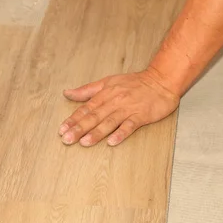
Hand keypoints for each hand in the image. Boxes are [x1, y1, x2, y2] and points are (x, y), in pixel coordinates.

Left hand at [59, 69, 179, 146]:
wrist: (161, 81)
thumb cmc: (135, 82)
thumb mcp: (108, 81)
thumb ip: (87, 90)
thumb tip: (67, 93)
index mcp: (106, 94)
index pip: (86, 108)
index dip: (73, 119)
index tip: (62, 129)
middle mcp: (115, 101)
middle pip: (94, 116)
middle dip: (79, 128)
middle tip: (67, 139)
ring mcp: (128, 109)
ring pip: (109, 122)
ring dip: (96, 133)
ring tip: (84, 142)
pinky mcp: (141, 116)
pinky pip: (129, 126)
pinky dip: (121, 133)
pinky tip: (112, 141)